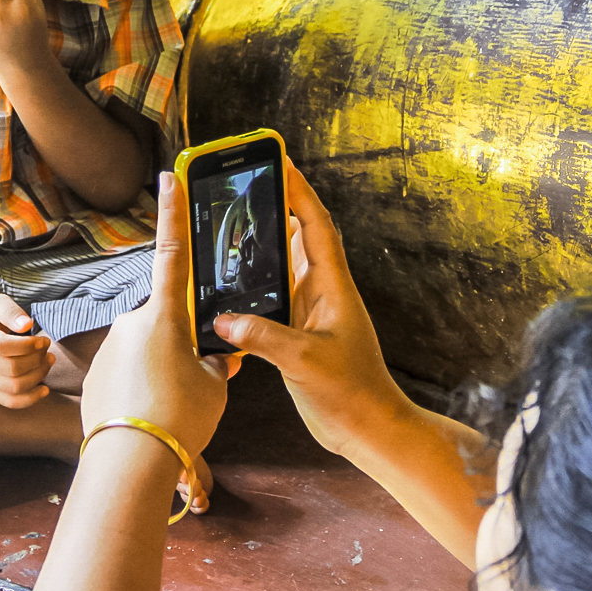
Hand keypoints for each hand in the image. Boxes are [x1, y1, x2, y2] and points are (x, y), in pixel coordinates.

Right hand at [0, 294, 55, 407]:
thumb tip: (27, 325)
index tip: (43, 340)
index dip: (27, 346)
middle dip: (37, 359)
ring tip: (48, 360)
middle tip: (47, 347)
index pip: (2, 347)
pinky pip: (10, 402)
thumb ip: (10, 311)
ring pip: (14, 387)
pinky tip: (44, 388)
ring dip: (38, 375)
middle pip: (11, 369)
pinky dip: (30, 399)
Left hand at [81, 172, 235, 457]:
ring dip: (161, 374)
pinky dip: (141, 393)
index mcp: (167, 315)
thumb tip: (218, 354)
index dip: (174, 212)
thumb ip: (216, 360)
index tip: (168, 176)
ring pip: (146, 353)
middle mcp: (133, 322)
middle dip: (181, 347)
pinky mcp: (94, 375)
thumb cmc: (179, 418)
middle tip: (193, 386)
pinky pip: (127, 377)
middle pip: (166, 324)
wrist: (129, 462)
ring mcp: (109, 348)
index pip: (174, 252)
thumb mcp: (214, 386)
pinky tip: (150, 420)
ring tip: (171, 412)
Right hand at [212, 160, 406, 458]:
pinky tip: (230, 281)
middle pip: (297, 235)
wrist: (367, 429)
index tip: (279, 161)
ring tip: (232, 218)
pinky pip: (272, 295)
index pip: (315, 226)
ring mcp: (310, 310)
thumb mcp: (306, 362)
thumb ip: (265, 338)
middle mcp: (322, 291)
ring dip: (263, 241)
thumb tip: (224, 320)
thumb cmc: (352, 393)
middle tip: (247, 180)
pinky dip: (253, 282)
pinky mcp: (298, 331)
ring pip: (283, 263)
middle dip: (276, 204)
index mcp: (332, 287)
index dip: (298, 191)